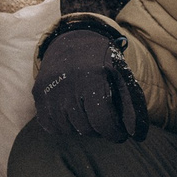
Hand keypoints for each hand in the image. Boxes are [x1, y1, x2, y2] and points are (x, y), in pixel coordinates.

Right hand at [32, 26, 147, 142]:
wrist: (73, 39)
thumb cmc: (103, 63)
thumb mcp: (123, 76)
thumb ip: (133, 105)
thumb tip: (138, 136)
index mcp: (92, 77)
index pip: (102, 120)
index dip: (114, 133)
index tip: (121, 134)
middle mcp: (68, 83)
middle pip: (86, 128)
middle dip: (100, 130)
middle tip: (106, 121)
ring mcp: (49, 89)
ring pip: (67, 129)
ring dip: (82, 128)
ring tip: (89, 115)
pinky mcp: (38, 93)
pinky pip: (50, 125)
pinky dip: (63, 126)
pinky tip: (73, 114)